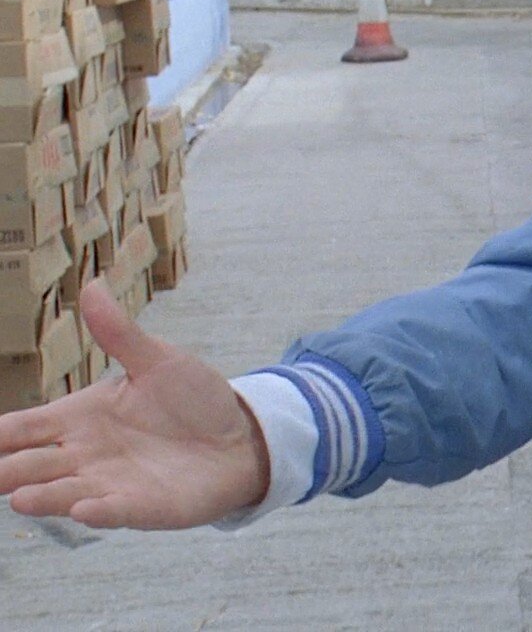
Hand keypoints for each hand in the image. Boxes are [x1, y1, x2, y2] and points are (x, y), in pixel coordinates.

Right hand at [0, 281, 270, 529]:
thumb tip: (91, 287)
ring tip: (21, 497)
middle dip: (5, 471)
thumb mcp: (158, 361)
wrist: (241, 437)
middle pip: (28, 465)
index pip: (20, 428)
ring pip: (61, 493)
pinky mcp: (142, 506)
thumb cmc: (193, 400)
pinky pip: (114, 511)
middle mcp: (83, 455)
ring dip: (43, 496)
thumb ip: (120, 334)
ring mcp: (109, 484)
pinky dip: (99, 511)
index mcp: (77, 418)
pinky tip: (85, 509)